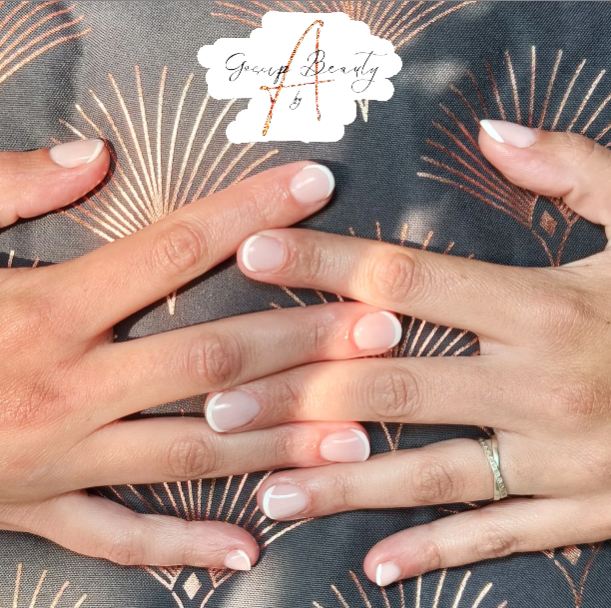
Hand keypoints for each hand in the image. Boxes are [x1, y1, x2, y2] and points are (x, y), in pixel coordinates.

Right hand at [0, 141, 401, 569]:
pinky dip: (183, 544)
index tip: (315, 188)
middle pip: (212, 359)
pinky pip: (122, 535)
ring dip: (278, 446)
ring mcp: (60, 460)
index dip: (248, 214)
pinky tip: (249, 551)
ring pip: (193, 452)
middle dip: (301, 341)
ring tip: (357, 437)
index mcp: (43, 311)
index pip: (173, 250)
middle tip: (381, 327)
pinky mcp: (39, 510)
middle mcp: (68, 386)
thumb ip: (5, 191)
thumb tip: (88, 154)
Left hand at [206, 121, 610, 583]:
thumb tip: (498, 132)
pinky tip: (373, 565)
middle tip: (217, 401)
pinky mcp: (588, 508)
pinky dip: (436, 548)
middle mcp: (538, 381)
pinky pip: (499, 532)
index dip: (325, 264)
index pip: (403, 279)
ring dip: (340, 481)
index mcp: (544, 305)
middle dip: (298, 390)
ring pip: (426, 471)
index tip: (255, 254)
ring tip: (266, 490)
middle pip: (388, 380)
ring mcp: (561, 455)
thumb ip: (577, 170)